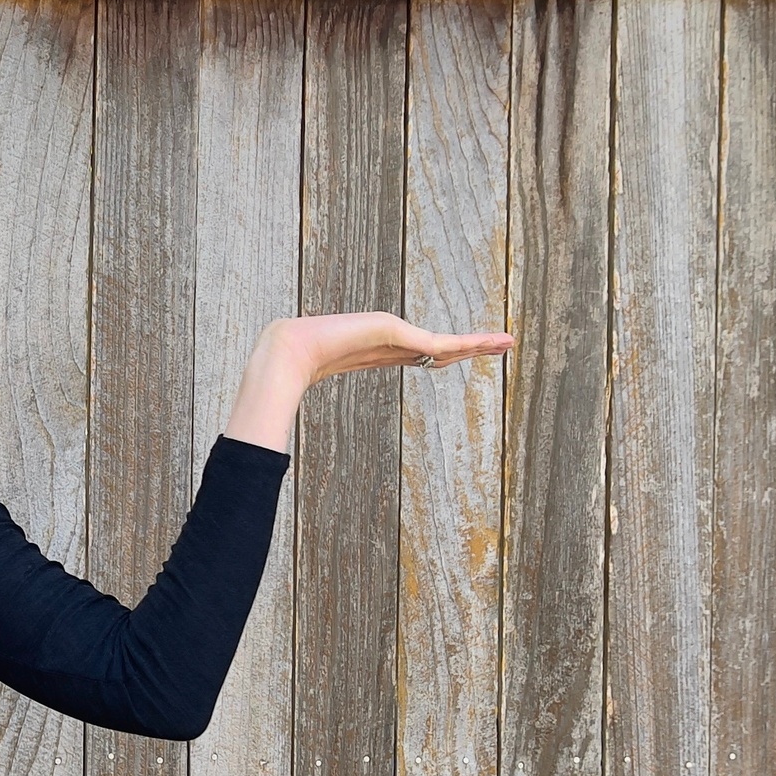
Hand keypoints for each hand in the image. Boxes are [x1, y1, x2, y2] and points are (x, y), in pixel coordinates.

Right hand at [223, 312, 514, 451]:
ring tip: (505, 342)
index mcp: (374, 353)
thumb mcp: (305, 399)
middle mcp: (388, 341)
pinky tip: (486, 345)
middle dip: (470, 345)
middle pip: (438, 346)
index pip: (417, 352)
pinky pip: (437, 343)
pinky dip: (464, 344)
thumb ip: (294, 417)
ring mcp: (391, 335)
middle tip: (502, 343)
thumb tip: (270, 443)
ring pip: (445, 343)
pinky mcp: (393, 332)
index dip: (441, 352)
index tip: (457, 354)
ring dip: (477, 343)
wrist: (284, 353)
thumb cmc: (288, 375)